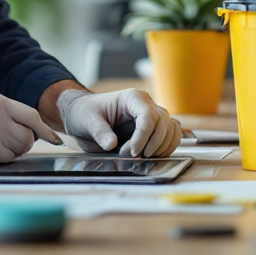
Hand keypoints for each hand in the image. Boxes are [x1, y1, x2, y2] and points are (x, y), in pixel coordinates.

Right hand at [0, 92, 60, 164]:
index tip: (55, 139)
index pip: (32, 117)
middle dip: (24, 143)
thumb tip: (32, 128)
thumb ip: (7, 112)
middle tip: (10, 142)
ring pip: (18, 151)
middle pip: (28, 137)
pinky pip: (4, 160)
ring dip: (11, 151)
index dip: (45, 130)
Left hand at [56, 88, 182, 157]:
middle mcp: (146, 103)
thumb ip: (99, 132)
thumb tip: (111, 144)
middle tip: (133, 156)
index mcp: (132, 98)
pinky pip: (171, 134)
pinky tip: (152, 155)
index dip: (143, 136)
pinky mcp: (154, 126)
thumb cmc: (86, 113)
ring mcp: (152, 114)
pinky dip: (167, 146)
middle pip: (164, 122)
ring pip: (171, 129)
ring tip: (142, 156)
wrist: (84, 113)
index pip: (148, 116)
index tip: (131, 152)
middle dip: (152, 143)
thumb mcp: (87, 121)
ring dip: (161, 146)